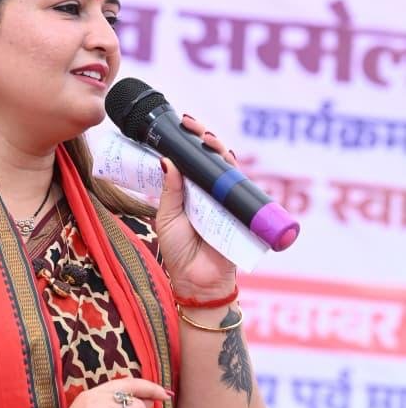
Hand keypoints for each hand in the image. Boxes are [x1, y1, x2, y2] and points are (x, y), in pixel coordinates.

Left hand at [155, 113, 236, 299]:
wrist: (196, 281)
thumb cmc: (179, 250)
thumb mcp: (167, 217)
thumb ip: (170, 191)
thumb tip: (166, 160)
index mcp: (189, 190)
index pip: (190, 160)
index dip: (186, 142)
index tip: (178, 126)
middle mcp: (208, 191)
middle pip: (210, 157)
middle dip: (203, 138)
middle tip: (191, 126)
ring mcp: (225, 199)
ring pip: (227, 167)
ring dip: (218, 149)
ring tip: (206, 138)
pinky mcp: (240, 210)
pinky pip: (241, 187)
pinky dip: (234, 172)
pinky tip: (226, 159)